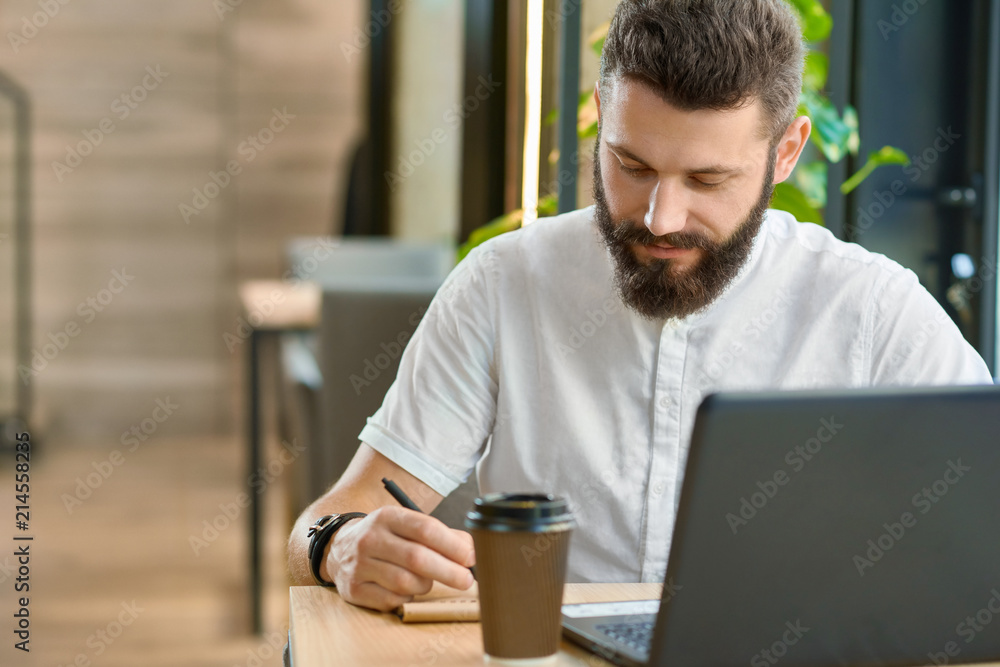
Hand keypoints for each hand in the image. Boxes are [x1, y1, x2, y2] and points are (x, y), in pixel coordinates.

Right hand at [326, 506, 475, 610]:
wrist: (339, 548)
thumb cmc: (386, 538)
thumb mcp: (407, 526)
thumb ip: (440, 535)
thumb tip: (471, 551)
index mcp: (387, 516)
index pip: (426, 529)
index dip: (453, 545)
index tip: (471, 558)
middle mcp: (370, 538)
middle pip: (418, 558)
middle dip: (449, 572)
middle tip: (466, 580)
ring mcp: (359, 565)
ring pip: (406, 582)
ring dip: (426, 586)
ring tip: (428, 581)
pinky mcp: (354, 589)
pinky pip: (392, 600)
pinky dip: (407, 598)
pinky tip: (406, 590)